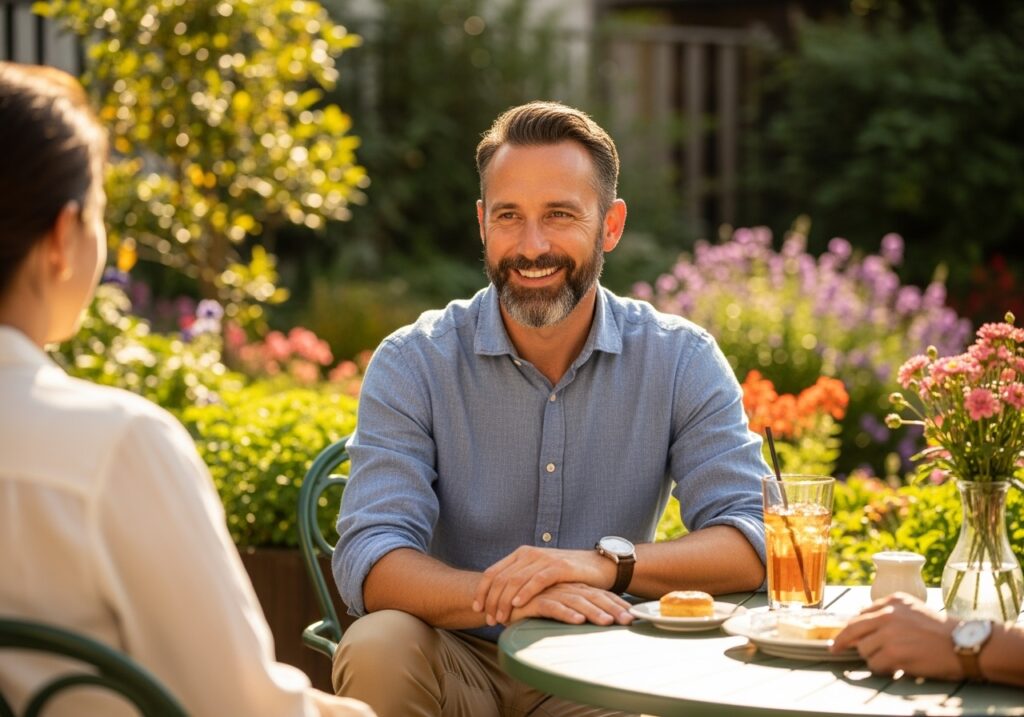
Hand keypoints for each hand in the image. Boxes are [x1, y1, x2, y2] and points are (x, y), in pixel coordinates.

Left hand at [471, 546, 612, 625]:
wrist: (597, 566)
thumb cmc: (565, 576)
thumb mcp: (538, 575)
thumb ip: (521, 582)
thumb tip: (499, 601)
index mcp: (520, 555)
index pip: (493, 572)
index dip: (482, 591)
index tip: (476, 608)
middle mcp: (529, 554)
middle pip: (501, 579)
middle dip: (492, 601)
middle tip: (489, 620)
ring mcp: (543, 559)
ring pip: (515, 580)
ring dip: (505, 602)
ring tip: (500, 619)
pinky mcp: (559, 567)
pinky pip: (537, 580)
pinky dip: (525, 593)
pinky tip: (518, 606)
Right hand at [505, 582, 633, 626]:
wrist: (501, 598)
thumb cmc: (532, 604)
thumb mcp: (557, 605)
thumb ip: (573, 607)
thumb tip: (598, 617)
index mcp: (572, 586)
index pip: (598, 593)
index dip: (616, 603)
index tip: (634, 616)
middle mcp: (563, 586)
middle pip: (592, 596)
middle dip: (612, 608)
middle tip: (629, 621)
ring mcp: (549, 591)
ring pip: (575, 601)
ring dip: (593, 612)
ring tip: (608, 622)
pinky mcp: (533, 600)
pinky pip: (552, 606)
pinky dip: (566, 613)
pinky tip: (578, 620)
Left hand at [831, 593, 961, 680]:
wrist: (965, 644)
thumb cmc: (943, 632)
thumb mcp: (914, 611)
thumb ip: (891, 614)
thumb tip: (866, 627)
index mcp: (892, 600)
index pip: (861, 614)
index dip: (853, 627)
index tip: (844, 635)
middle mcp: (887, 613)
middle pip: (852, 628)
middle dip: (841, 641)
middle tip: (835, 648)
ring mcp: (889, 632)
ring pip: (864, 649)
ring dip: (873, 658)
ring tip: (891, 661)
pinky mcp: (893, 652)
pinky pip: (875, 664)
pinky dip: (882, 669)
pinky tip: (894, 668)